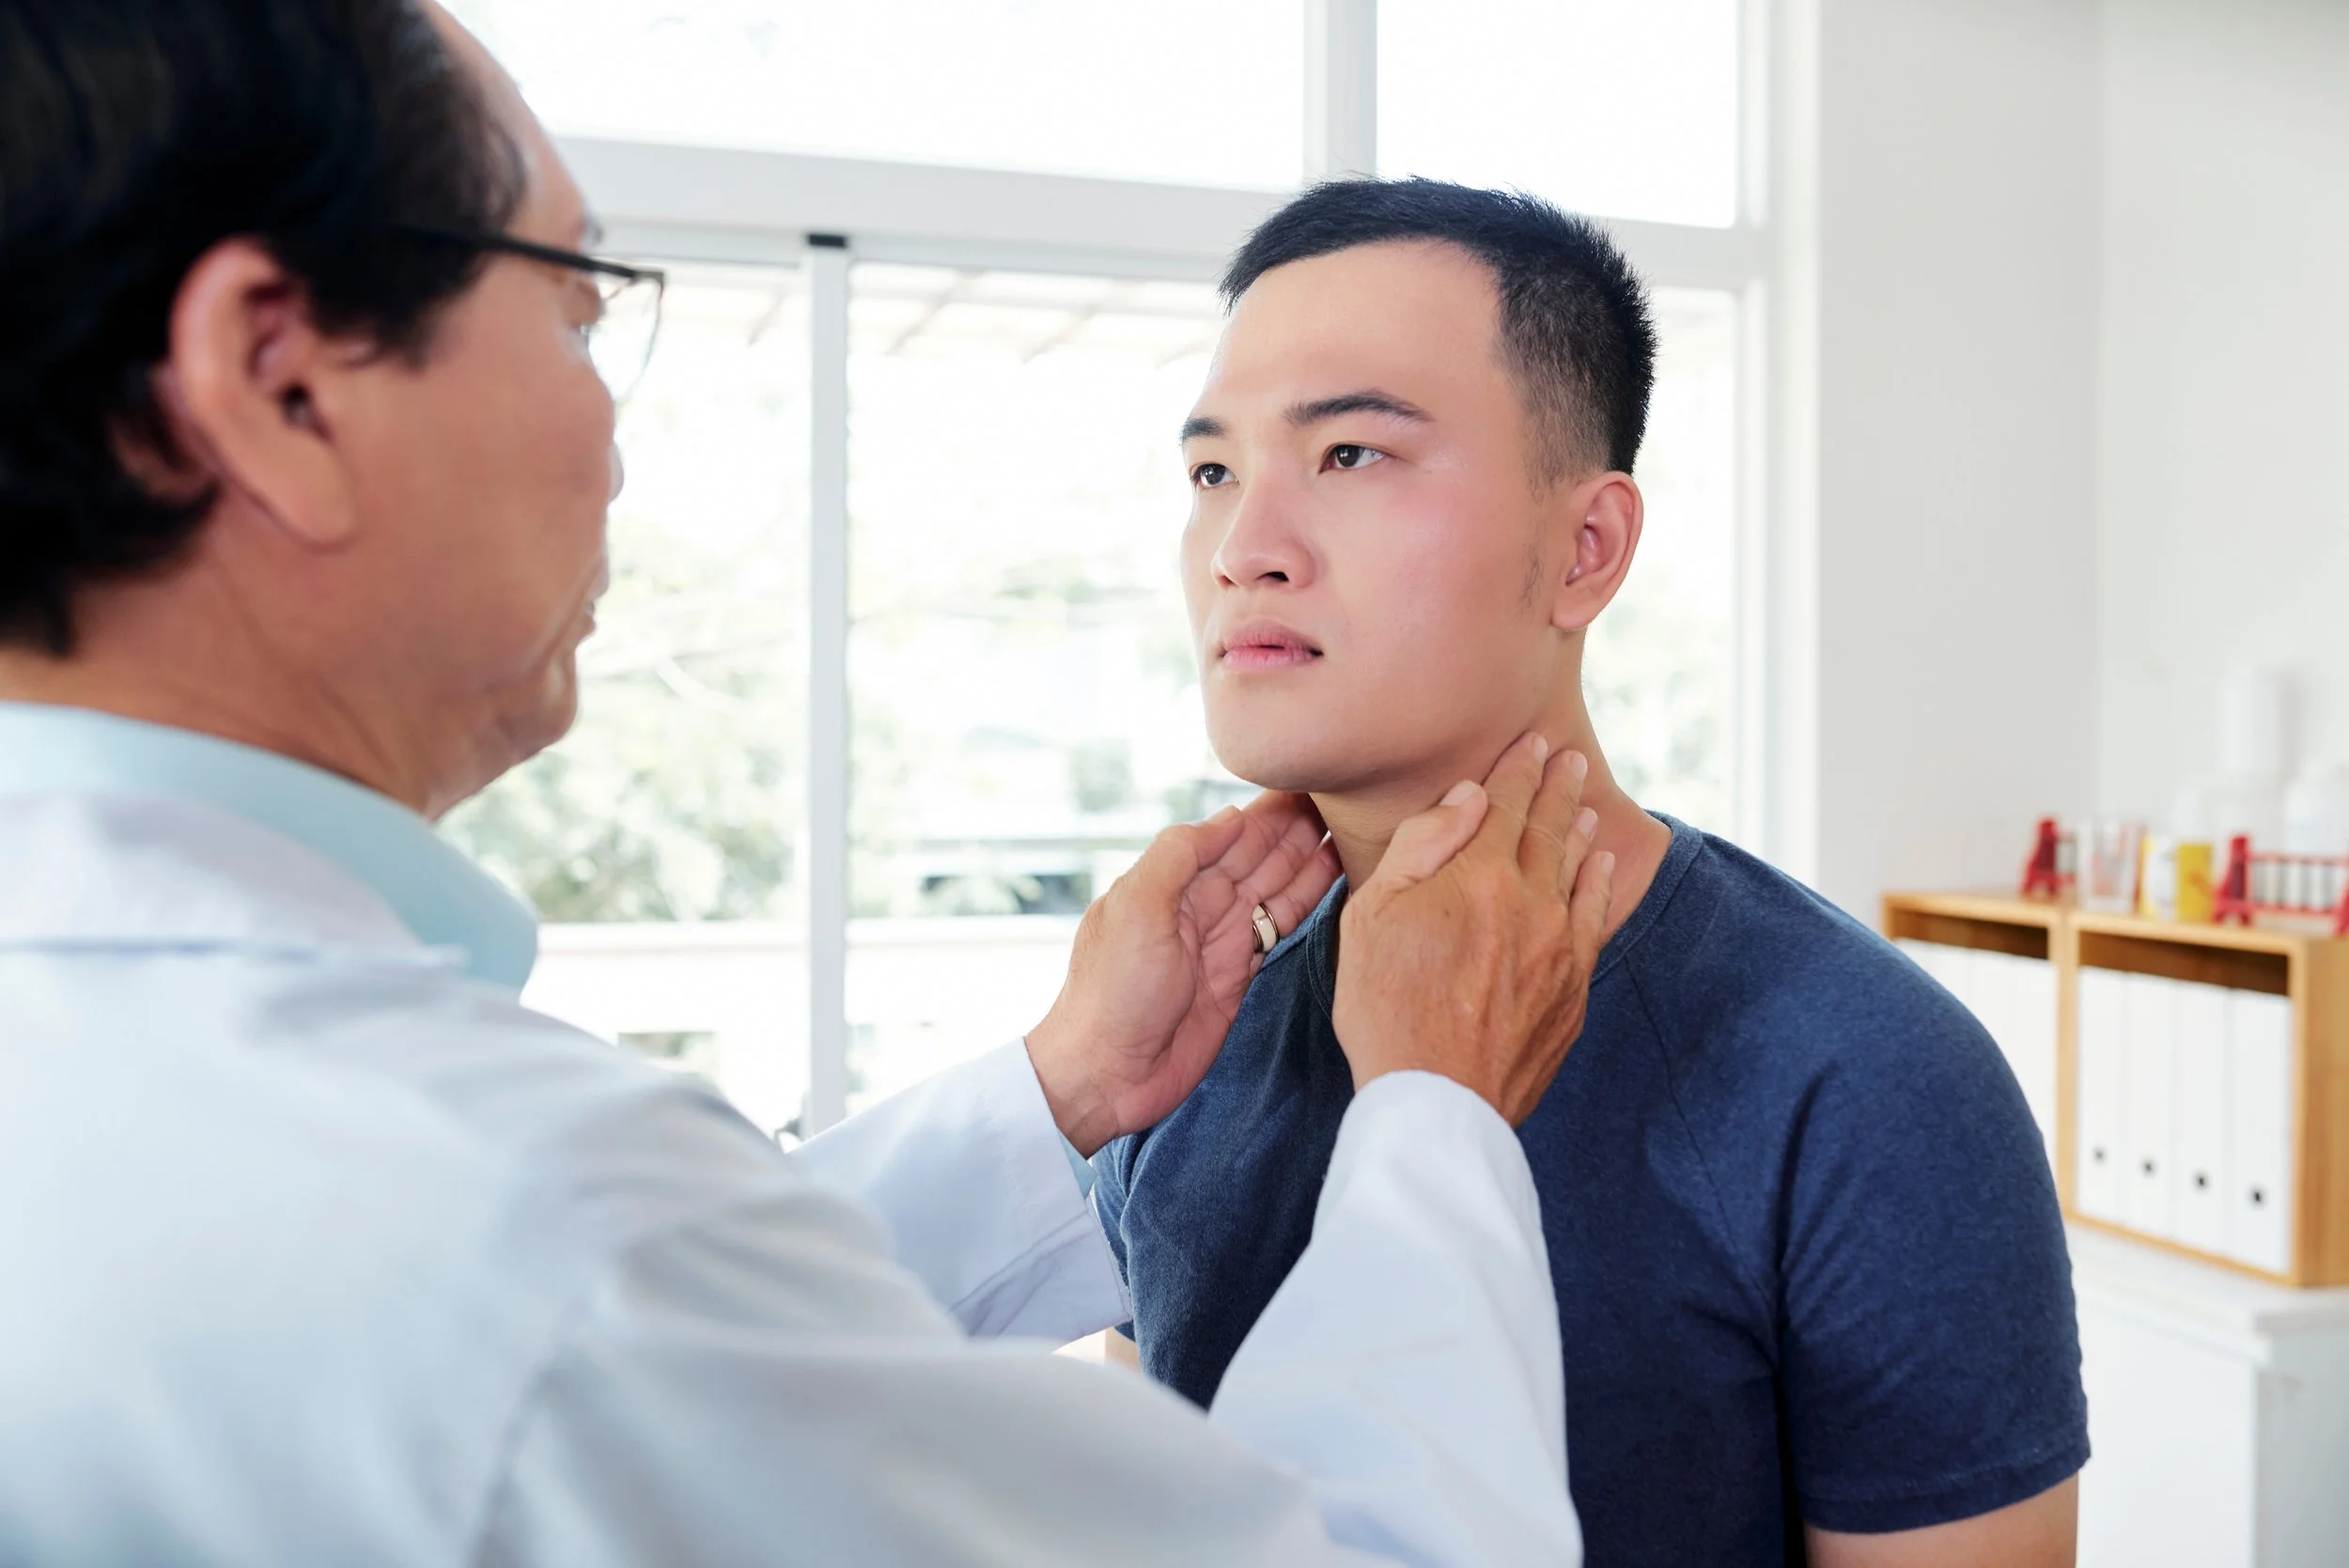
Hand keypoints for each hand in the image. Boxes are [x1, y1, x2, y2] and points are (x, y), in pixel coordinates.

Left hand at [1027, 793, 1342, 1155]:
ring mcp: (1220, 941)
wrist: (1107, 1073)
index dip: (1270, 811)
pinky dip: (1304, 905)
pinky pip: (1276, 929)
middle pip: (1259, 857)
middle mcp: (1199, 906)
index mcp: (1171, 882)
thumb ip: (1179, 856)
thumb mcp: (1137, 908)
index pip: (1231, 834)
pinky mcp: (1236, 976)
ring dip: (1309, 861)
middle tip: (1349, 800)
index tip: (1311, 780)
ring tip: (1353, 831)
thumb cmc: (1112, 992)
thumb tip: (1229, 816)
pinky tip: (1330, 883)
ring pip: (1274, 889)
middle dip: (1299, 828)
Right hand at [1332, 733, 1614, 1125]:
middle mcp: (1532, 903)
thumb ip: (1421, 846)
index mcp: (1479, 878)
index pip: (1506, 806)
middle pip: (1550, 830)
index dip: (1519, 770)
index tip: (1533, 741)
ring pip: (1578, 872)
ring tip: (1586, 803)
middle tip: (1570, 756)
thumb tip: (1468, 797)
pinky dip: (1600, 886)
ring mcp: (1560, 949)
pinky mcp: (1573, 991)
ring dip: (1581, 831)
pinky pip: (1595, 921)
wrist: (1438, 1100)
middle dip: (1558, 788)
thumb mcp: (1372, 916)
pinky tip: (1601, 870)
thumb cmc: (1387, 1007)